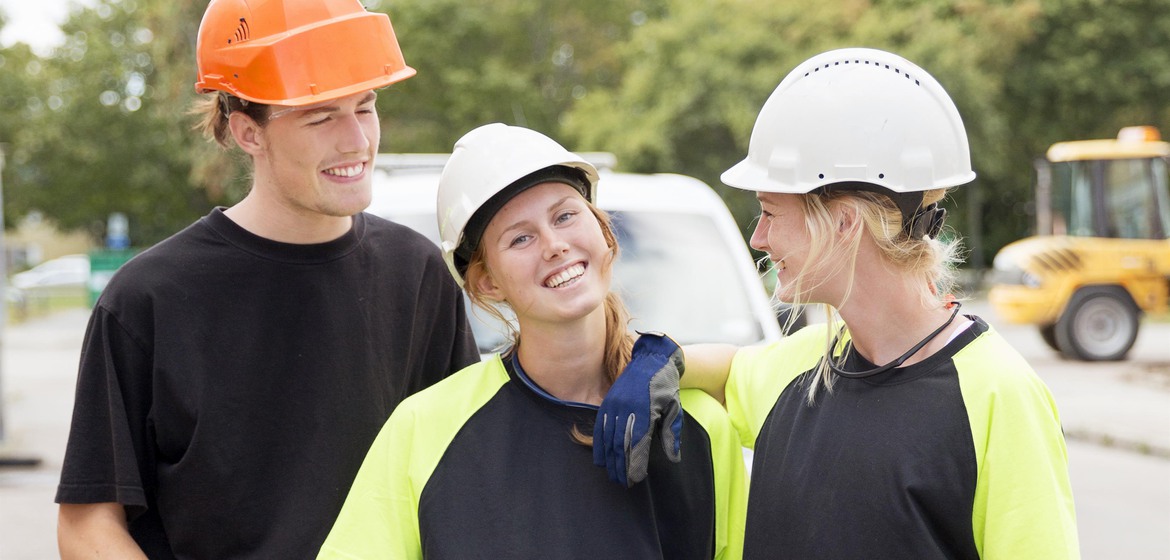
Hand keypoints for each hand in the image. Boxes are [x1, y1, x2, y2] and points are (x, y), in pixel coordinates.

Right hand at [593, 331, 683, 486]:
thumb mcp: (674, 409)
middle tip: (624, 484)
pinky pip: (600, 427)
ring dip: (610, 459)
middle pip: (621, 445)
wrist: (651, 360)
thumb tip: (673, 458)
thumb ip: (671, 433)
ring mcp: (614, 406)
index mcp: (645, 412)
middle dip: (621, 467)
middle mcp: (626, 410)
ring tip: (613, 475)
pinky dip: (599, 445)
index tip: (635, 480)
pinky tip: (600, 459)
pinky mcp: (607, 403)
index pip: (637, 445)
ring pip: (609, 438)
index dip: (635, 464)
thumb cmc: (666, 386)